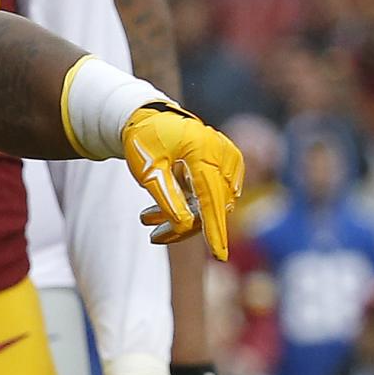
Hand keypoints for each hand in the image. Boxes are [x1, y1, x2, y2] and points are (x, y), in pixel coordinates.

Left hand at [118, 103, 241, 260]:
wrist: (150, 118)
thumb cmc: (145, 142)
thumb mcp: (148, 171)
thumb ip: (167, 198)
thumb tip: (186, 226)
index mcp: (201, 149)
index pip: (211, 197)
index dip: (214, 229)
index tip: (219, 257)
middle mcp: (221, 152)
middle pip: (213, 203)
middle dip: (185, 225)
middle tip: (153, 235)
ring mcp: (228, 157)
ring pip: (214, 202)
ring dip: (184, 217)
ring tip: (147, 219)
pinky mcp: (228, 163)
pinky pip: (214, 194)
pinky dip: (192, 207)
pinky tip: (160, 212)